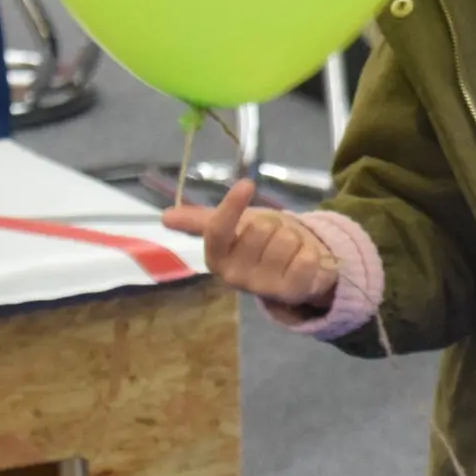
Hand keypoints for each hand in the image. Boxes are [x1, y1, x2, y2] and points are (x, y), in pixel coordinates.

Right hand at [161, 180, 339, 310]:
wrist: (298, 269)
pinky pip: (306, 258)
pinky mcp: (292, 291)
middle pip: (260, 228)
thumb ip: (200, 221)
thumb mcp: (234, 227)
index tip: (247, 184)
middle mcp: (235, 276)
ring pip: (285, 240)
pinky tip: (304, 261)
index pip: (217, 230)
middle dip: (274, 225)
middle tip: (274, 237)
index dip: (231, 206)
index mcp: (217, 258)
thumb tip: (165, 217)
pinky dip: (310, 252)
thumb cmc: (263, 244)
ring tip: (290, 250)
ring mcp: (263, 287)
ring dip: (293, 238)